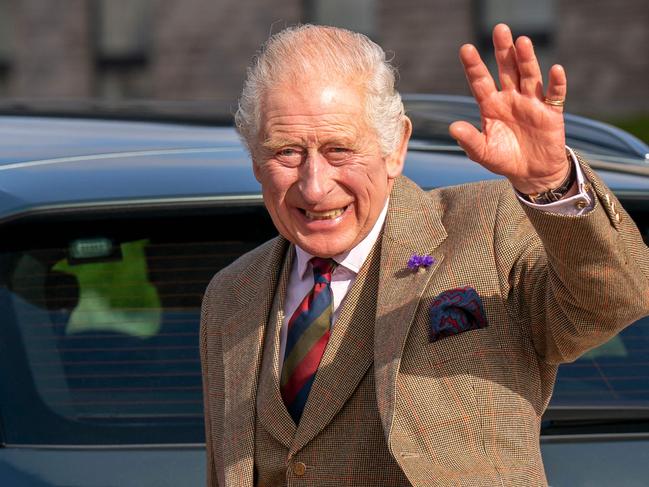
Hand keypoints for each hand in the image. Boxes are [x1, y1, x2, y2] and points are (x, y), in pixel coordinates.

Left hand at [449, 24, 568, 194]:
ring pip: (529, 76)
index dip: (474, 65)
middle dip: (502, 50)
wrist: (531, 173)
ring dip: (526, 59)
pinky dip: (556, 83)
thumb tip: (453, 127)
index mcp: (491, 106)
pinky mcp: (551, 112)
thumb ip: (469, 140)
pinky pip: (554, 95)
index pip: (480, 81)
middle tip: (499, 29)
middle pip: (506, 69)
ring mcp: (531, 103)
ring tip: (522, 42)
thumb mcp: (483, 153)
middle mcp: (511, 98)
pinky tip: (555, 70)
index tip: (465, 49)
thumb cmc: (504, 159)